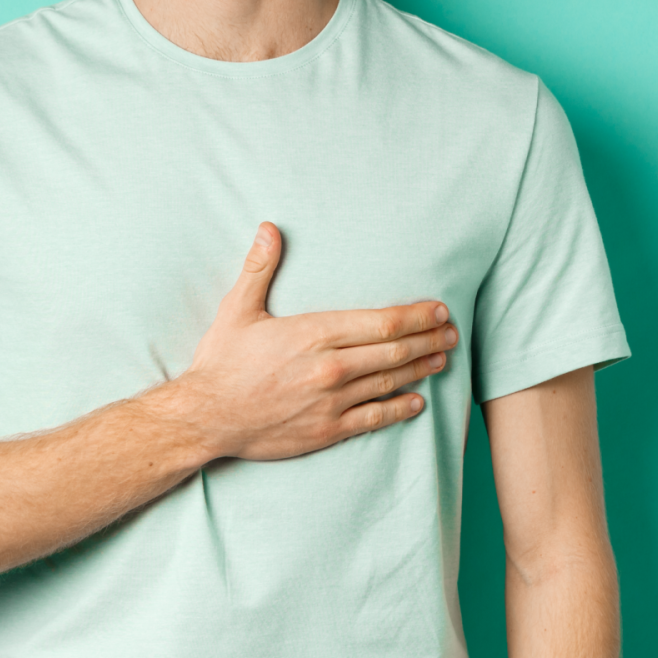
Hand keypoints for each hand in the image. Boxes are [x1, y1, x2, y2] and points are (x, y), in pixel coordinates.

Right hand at [158, 223, 458, 461]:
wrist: (205, 418)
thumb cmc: (221, 362)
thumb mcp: (238, 309)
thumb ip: (259, 267)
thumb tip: (270, 227)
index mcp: (315, 333)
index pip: (382, 322)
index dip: (416, 315)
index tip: (437, 309)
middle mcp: (331, 367)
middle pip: (395, 351)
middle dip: (428, 338)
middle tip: (452, 331)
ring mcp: (331, 402)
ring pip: (390, 383)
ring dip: (421, 369)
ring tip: (443, 357)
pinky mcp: (327, 430)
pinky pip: (374, 418)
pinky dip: (400, 408)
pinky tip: (418, 402)